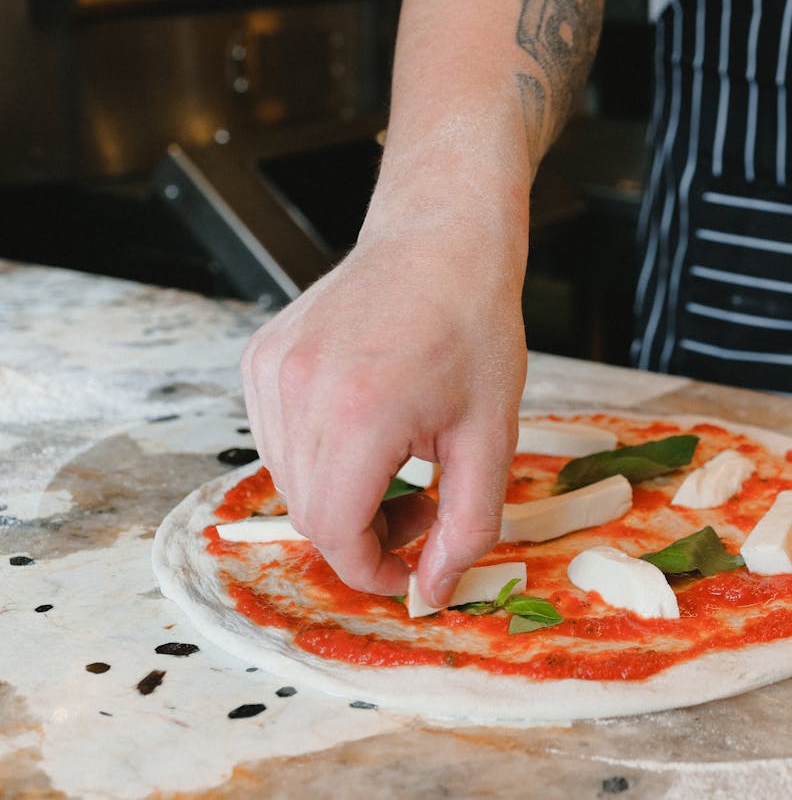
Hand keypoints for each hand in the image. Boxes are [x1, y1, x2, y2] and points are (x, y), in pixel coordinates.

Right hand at [240, 206, 526, 606]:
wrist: (439, 240)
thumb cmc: (474, 327)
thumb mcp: (492, 435)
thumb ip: (467, 525)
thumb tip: (434, 591)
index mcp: (360, 414)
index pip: (336, 532)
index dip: (372, 569)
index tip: (409, 572)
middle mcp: (299, 392)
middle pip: (310, 512)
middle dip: (364, 534)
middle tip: (421, 511)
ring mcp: (271, 371)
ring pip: (289, 480)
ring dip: (341, 497)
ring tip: (400, 466)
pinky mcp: (261, 358)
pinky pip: (277, 439)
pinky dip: (320, 457)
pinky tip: (367, 430)